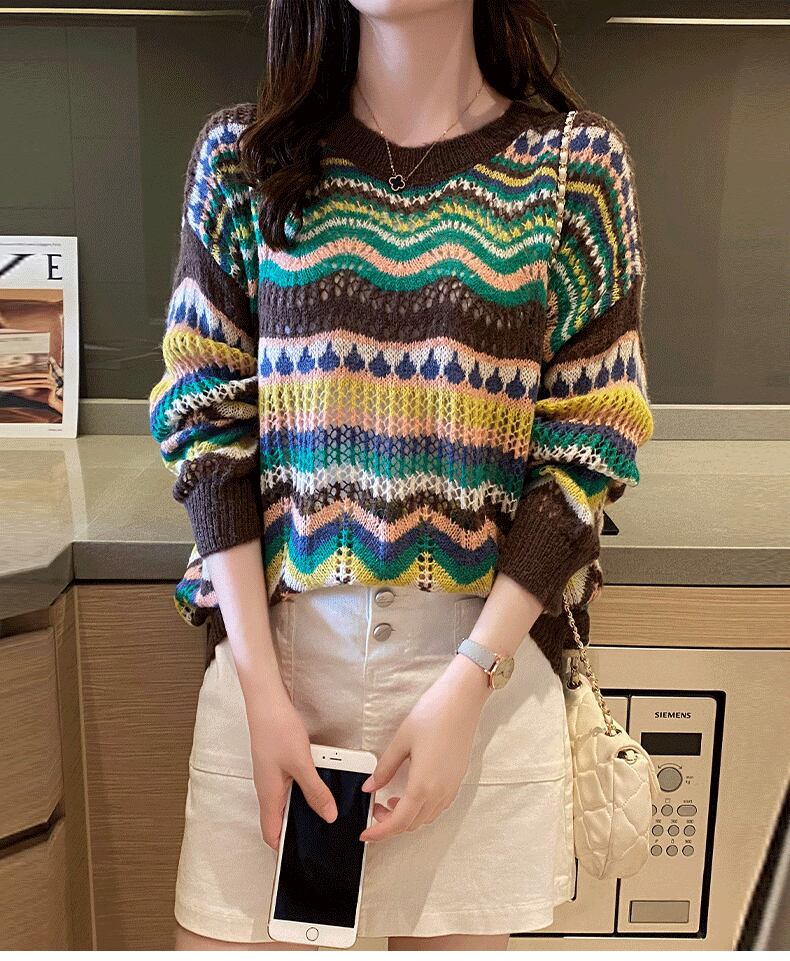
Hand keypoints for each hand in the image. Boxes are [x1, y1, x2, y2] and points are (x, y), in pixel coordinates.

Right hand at [245, 685, 338, 849]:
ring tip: (325, 806)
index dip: (283, 849)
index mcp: (269, 795)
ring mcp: (271, 775)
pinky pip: (290, 783)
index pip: (271, 833)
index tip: (301, 856)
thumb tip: (328, 816)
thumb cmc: (277, 729)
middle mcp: (267, 788)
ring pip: (287, 800)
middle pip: (280, 819)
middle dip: (298, 828)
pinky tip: (319, 779)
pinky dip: (303, 786)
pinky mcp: (276, 762)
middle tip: (319, 834)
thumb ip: (315, 791)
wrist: (265, 701)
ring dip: (303, 805)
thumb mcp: (301, 763)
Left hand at [359, 653, 491, 841]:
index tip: (365, 834)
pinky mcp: (458, 779)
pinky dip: (422, 808)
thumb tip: (370, 786)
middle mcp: (440, 792)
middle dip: (390, 824)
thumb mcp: (401, 740)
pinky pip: (438, 806)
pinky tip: (412, 793)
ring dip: (407, 817)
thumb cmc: (433, 715)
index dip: (379, 832)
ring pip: (426, 818)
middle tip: (375, 809)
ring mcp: (451, 787)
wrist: (463, 701)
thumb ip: (384, 768)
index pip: (398, 822)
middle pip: (412, 824)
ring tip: (391, 800)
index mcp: (422, 785)